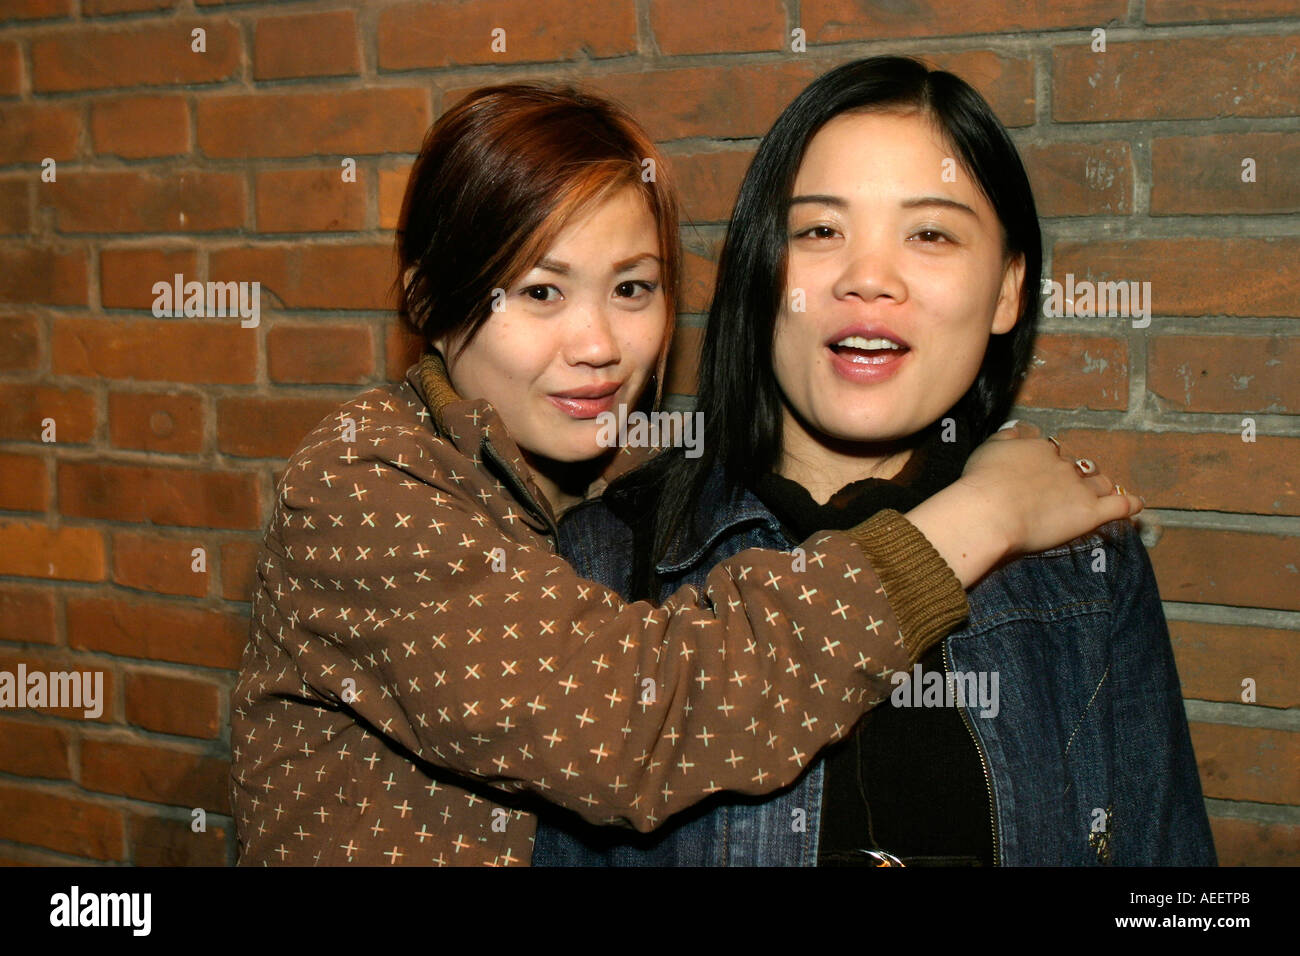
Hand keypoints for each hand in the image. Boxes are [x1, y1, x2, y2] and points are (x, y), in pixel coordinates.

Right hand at [959, 421, 1142, 556]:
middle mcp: (1062, 465)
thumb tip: (1019, 428)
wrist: (990, 511)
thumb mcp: (988, 448)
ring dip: (1102, 485)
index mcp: (1039, 449)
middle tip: (1071, 483)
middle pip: (1077, 467)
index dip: (1049, 461)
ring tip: (1103, 490)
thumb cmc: (981, 482)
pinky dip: (1131, 504)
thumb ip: (1007, 437)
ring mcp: (1079, 488)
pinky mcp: (1090, 512)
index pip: (1051, 451)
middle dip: (1077, 473)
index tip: (1043, 470)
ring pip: (1100, 482)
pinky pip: (1120, 506)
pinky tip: (1137, 504)